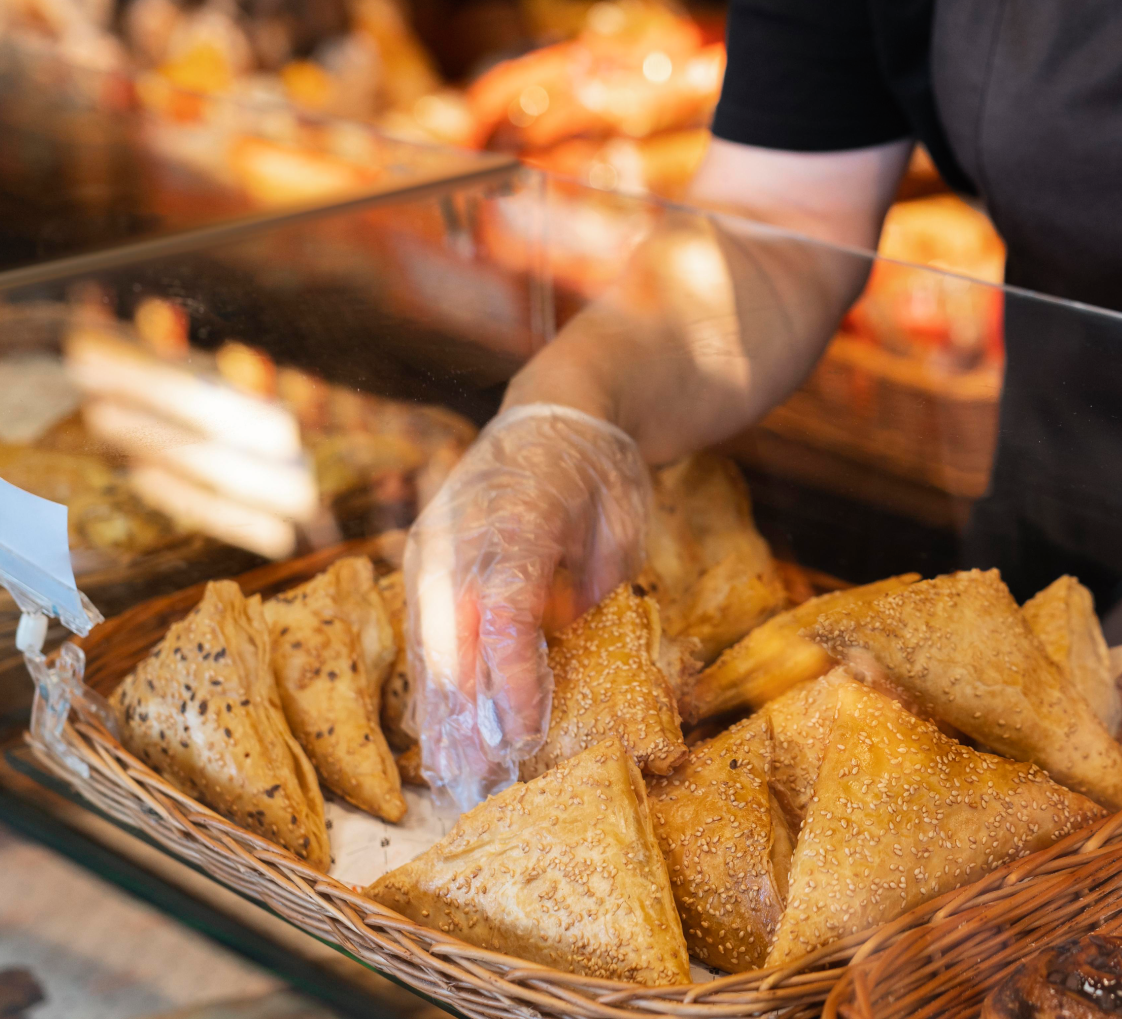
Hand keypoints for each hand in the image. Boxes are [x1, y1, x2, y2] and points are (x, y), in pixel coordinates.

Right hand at [404, 404, 649, 807]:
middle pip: (454, 636)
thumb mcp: (620, 523)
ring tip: (454, 779)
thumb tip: (559, 633)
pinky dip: (433, 688)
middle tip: (482, 784)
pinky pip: (424, 634)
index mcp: (517, 514)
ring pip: (430, 642)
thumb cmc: (600, 471)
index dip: (511, 678)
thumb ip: (591, 581)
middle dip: (467, 716)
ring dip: (442, 714)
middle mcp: (460, 533)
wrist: (559, 414)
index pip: (505, 610)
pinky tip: (439, 738)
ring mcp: (434, 547)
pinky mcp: (425, 563)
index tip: (523, 734)